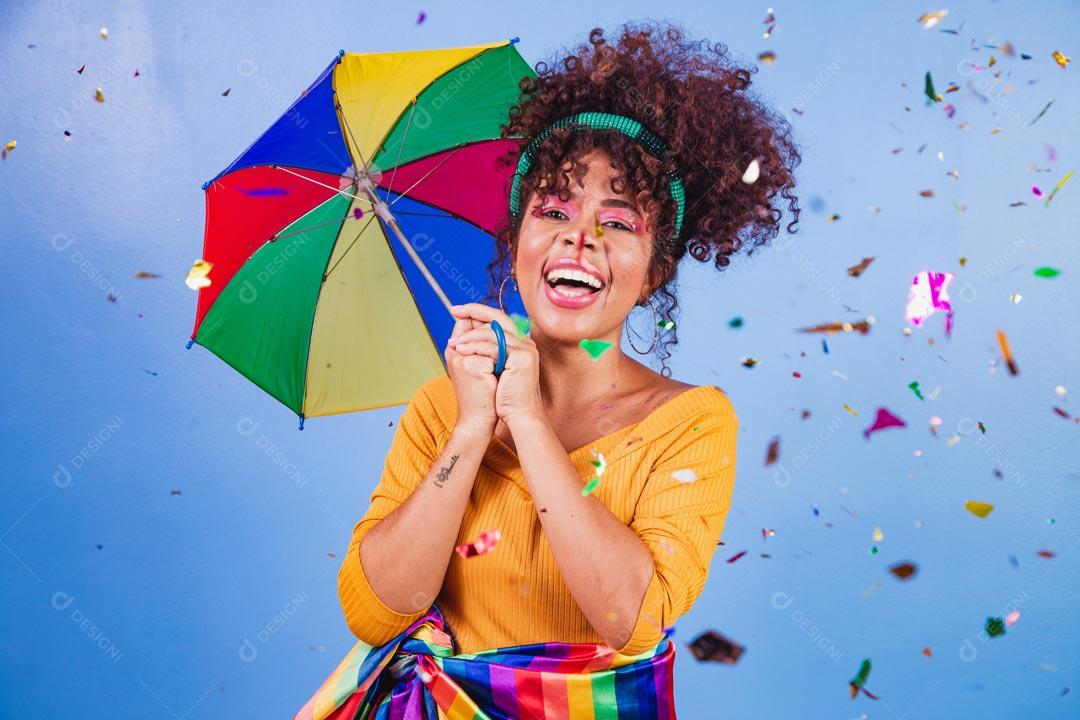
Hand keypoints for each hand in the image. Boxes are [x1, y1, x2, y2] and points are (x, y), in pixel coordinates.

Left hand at [446, 304, 543, 427]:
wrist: (519, 416)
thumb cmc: (505, 397)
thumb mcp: (495, 368)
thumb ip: (488, 350)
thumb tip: (468, 334)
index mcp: (521, 343)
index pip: (499, 318)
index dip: (479, 311)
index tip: (459, 310)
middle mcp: (526, 342)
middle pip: (497, 318)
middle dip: (473, 310)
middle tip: (455, 310)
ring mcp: (525, 349)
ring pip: (491, 333)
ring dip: (468, 336)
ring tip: (453, 343)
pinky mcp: (521, 358)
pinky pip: (492, 347)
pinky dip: (474, 347)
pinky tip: (461, 350)